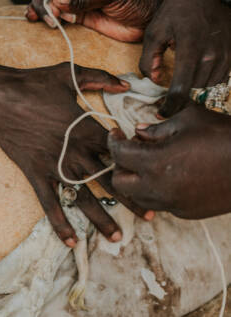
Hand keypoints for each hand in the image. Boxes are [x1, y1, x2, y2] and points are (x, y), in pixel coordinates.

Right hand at [0, 61, 143, 245]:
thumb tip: (126, 84)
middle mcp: (75, 151)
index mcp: (86, 128)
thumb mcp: (70, 73)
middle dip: (131, 198)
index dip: (137, 162)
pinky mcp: (35, 172)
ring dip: (101, 218)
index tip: (152, 174)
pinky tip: (71, 241)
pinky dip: (60, 222)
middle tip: (150, 216)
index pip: (119, 151)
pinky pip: (49, 202)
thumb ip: (100, 78)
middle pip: (109, 179)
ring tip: (117, 238)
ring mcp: (55, 165)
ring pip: (83, 196)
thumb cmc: (35, 83)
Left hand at [108, 103, 230, 218]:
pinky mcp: (187, 213)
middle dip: (120, 164)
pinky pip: (159, 203)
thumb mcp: (188, 120)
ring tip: (148, 162)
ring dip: (136, 180)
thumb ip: (157, 128)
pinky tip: (169, 175)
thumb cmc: (224, 136)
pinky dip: (155, 190)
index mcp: (155, 162)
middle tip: (132, 148)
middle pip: (119, 182)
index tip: (116, 132)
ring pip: (137, 197)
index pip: (118, 154)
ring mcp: (173, 204)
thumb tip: (139, 132)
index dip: (112, 140)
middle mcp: (159, 188)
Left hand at [140, 0, 230, 117]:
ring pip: (206, 85)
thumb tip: (154, 80)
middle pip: (193, 89)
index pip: (181, 90)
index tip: (162, 112)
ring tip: (184, 68)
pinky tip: (197, 64)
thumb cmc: (177, 9)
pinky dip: (206, 76)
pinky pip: (219, 77)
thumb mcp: (155, 31)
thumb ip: (150, 59)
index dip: (170, 106)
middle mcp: (212, 56)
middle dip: (179, 89)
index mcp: (191, 50)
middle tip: (169, 82)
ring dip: (193, 82)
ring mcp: (226, 55)